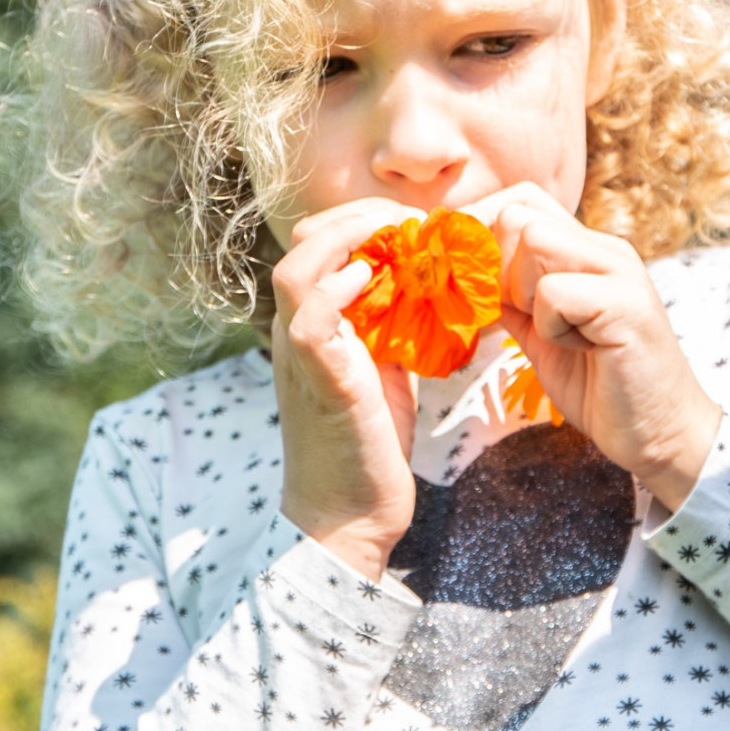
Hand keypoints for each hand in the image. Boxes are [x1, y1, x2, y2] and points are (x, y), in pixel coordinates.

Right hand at [271, 198, 424, 582]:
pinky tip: (375, 278)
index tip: (419, 221)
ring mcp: (301, 353)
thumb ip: (395, 322)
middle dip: (363, 216)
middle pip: (304, 240)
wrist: (349, 513)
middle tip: (418, 221)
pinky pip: (309, 315)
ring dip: (350, 239)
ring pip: (296, 268)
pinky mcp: (319, 379)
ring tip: (401, 238)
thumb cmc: (371, 439)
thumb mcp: (387, 365)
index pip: (319, 241)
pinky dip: (339, 287)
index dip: (365, 219)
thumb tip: (433, 282)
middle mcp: (296, 329)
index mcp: (312, 321)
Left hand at [469, 183, 720, 511]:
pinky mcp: (626, 304)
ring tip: (558, 332)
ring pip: (533, 240)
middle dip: (498, 269)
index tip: (472, 280)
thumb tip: (461, 272)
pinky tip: (580, 349)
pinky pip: (554, 292)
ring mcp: (620, 272)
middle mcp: (606, 249)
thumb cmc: (600, 384)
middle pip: (520, 215)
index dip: (484, 229)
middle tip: (523, 316)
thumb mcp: (541, 333)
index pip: (522, 199)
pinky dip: (550, 328)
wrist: (659, 431)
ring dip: (525, 295)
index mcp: (587, 250)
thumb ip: (511, 298)